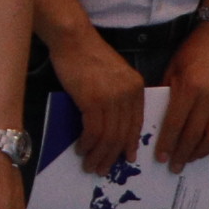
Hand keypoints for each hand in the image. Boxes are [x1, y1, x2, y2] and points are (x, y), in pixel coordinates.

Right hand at [57, 36, 147, 177]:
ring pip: (108, 136)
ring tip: (90, 165)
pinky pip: (93, 130)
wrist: (73, 39)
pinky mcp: (93, 100)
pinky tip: (82, 149)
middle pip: (122, 133)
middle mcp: (128, 95)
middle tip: (103, 168)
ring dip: (98, 154)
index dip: (130, 143)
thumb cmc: (87, 54)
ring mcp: (111, 98)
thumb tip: (110, 121)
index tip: (127, 157)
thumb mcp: (112, 74)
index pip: (136, 123)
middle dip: (112, 155)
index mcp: (136, 88)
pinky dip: (88, 143)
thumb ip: (117, 95)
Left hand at [158, 24, 208, 164]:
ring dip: (201, 152)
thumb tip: (158, 120)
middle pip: (195, 134)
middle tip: (174, 165)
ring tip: (190, 158)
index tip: (161, 157)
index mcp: (189, 87)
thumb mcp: (173, 68)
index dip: (168, 143)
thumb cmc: (193, 51)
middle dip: (182, 153)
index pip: (176, 123)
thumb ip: (167, 94)